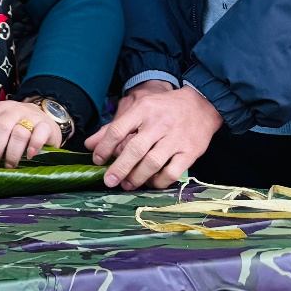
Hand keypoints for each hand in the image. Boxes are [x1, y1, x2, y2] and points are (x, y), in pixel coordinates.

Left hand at [0, 99, 61, 168]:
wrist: (46, 119)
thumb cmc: (19, 127)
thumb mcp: (4, 126)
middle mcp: (14, 109)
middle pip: (1, 127)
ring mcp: (31, 115)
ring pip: (19, 133)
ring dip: (12, 153)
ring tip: (10, 165)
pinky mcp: (46, 124)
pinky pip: (39, 135)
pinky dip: (33, 147)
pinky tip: (30, 156)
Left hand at [87, 81, 222, 189]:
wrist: (201, 105)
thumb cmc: (163, 108)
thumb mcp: (137, 108)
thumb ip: (113, 127)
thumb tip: (89, 145)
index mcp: (142, 109)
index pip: (117, 130)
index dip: (104, 148)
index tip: (97, 160)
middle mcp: (158, 123)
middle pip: (134, 149)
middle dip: (119, 168)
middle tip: (109, 181)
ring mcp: (175, 138)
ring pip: (152, 163)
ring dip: (137, 177)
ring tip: (127, 185)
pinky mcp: (189, 152)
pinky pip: (172, 172)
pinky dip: (159, 181)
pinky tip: (151, 183)